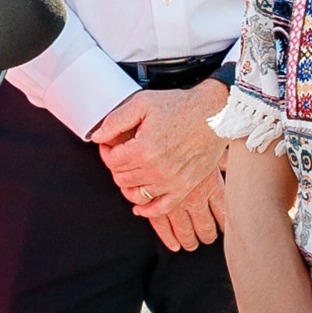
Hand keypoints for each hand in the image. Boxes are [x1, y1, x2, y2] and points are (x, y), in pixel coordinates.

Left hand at [92, 85, 228, 251]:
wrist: (214, 115)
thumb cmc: (181, 107)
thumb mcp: (143, 104)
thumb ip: (115, 120)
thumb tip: (97, 136)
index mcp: (143, 149)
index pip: (111, 161)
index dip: (106, 152)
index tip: (110, 145)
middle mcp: (156, 169)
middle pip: (121, 179)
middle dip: (117, 166)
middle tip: (122, 154)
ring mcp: (171, 182)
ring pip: (136, 194)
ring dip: (129, 184)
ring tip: (131, 171)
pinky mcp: (183, 188)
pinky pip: (160, 208)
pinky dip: (147, 209)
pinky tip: (140, 204)